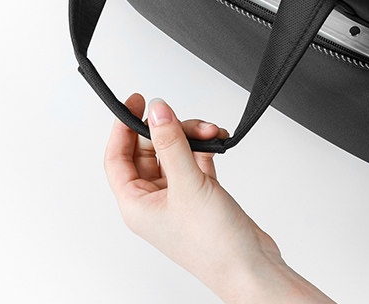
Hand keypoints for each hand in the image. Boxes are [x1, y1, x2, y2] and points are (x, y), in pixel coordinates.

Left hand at [104, 94, 335, 302]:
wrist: (250, 267)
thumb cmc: (213, 245)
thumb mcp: (188, 185)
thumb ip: (172, 143)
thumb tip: (157, 110)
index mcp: (136, 205)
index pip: (117, 158)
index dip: (123, 127)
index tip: (136, 101)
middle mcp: (154, 201)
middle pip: (149, 151)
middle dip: (168, 130)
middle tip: (182, 116)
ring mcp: (178, 198)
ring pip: (175, 153)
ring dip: (191, 137)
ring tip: (210, 131)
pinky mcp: (200, 195)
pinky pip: (195, 160)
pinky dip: (205, 148)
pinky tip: (218, 141)